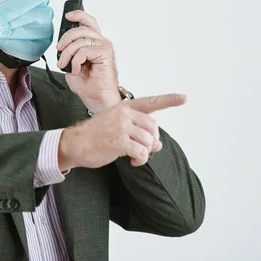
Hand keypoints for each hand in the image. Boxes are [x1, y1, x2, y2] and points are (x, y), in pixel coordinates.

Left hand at [56, 10, 119, 113]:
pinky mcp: (106, 53)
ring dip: (68, 53)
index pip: (88, 22)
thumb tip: (62, 45)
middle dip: (65, 39)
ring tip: (65, 64)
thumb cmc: (88, 85)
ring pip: (80, 40)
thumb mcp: (71, 64)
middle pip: (81, 29)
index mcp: (93, 43)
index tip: (68, 16)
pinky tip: (77, 69)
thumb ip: (69, 51)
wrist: (96, 99)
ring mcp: (104, 46)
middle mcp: (100, 42)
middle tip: (59, 50)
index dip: (78, 15)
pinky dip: (76, 60)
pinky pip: (84, 50)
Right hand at [58, 93, 186, 168]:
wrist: (75, 143)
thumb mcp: (117, 127)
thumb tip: (159, 144)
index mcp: (125, 107)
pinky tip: (133, 162)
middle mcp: (124, 113)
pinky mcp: (119, 141)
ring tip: (136, 157)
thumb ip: (138, 131)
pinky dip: (141, 160)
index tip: (185, 98)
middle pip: (153, 127)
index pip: (151, 102)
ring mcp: (122, 126)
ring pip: (149, 141)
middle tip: (144, 150)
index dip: (170, 100)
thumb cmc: (96, 135)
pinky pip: (142, 152)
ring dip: (145, 153)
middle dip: (152, 141)